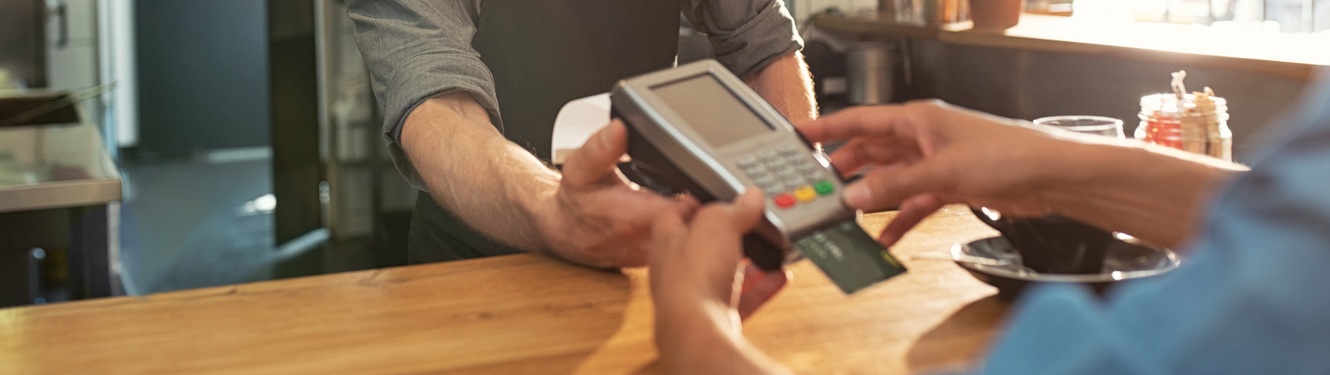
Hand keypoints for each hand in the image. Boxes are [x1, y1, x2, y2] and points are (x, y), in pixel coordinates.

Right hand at [537, 120, 698, 267]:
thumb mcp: (580, 168)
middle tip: (713, 185)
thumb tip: (618, 129)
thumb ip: (599, 148)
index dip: (698, 194)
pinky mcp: (657, 258)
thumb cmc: (576, 200)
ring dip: (701, 220)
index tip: (705, 178)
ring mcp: (652, 254)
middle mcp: (643, 241)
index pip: (680, 211)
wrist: (565, 233)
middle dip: (706, 206)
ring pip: (692, 239)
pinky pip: (684, 246)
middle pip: (693, 226)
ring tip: (703, 198)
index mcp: (629, 217)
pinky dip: (691, 231)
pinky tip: (688, 215)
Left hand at [649, 190, 787, 327]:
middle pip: (702, 246)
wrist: (698, 331)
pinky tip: (778, 277)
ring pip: (723, 274)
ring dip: (746, 263)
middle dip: (727, 235)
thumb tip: (750, 198)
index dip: (693, 202)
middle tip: (747, 224)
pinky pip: (742, 300)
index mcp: (667, 242)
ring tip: (768, 251)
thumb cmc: (692, 277)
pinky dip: (762, 288)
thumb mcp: (717, 224)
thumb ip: (734, 208)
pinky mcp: (715, 318)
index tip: (713, 196)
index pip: (674, 214)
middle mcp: (677, 270)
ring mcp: (696, 297)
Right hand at [798, 100, 1069, 246]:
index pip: (860, 120)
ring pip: (890, 180)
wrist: (1050, 177)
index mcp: (917, 119)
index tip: (800, 136)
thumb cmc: (1009, 154)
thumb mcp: (942, 171)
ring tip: (844, 215)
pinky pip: (913, 203)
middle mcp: (923, 138)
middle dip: (844, 169)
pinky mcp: (949, 186)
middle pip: (871, 152)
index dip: (827, 128)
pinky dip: (899, 219)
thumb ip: (895, 186)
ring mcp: (935, 163)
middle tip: (817, 186)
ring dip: (871, 198)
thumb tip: (855, 195)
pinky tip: (885, 237)